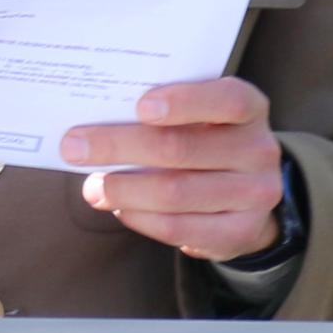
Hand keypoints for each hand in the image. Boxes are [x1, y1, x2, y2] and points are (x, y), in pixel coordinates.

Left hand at [64, 77, 286, 261]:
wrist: (246, 190)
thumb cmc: (202, 139)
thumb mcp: (196, 116)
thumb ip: (158, 112)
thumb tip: (92, 125)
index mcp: (249, 109)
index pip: (228, 100)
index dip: (185, 102)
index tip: (140, 107)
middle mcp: (258, 150)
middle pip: (181, 148)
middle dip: (118, 146)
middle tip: (73, 147)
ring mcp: (255, 194)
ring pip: (175, 192)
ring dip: (123, 190)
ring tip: (92, 187)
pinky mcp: (241, 231)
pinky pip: (180, 228)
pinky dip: (142, 218)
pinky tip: (119, 208)